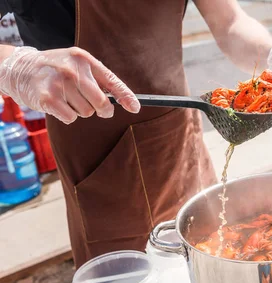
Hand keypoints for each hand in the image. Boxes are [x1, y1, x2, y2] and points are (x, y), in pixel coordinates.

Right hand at [0, 46, 139, 123]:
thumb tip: (122, 101)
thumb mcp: (76, 64)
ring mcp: (59, 84)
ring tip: (67, 97)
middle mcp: (72, 70)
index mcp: (83, 59)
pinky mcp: (48, 99)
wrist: (20, 69)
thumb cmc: (56, 69)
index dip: (126, 96)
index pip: (111, 81)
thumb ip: (97, 79)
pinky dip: (67, 115)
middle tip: (99, 110)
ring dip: (79, 110)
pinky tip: (57, 104)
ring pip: (86, 112)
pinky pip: (71, 118)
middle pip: (102, 103)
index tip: (136, 108)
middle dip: (103, 110)